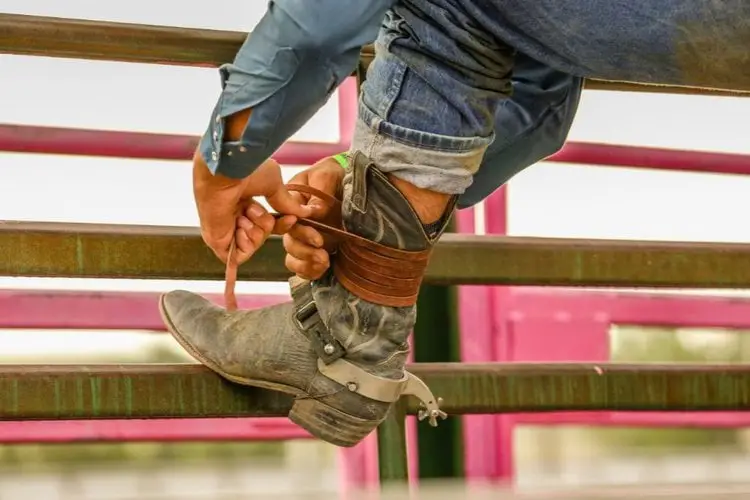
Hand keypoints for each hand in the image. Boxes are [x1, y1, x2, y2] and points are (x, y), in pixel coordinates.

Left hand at [193, 150, 311, 264]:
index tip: (291, 219)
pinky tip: (241, 227)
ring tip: (244, 214)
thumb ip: (287, 203)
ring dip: (255, 231)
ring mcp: (223, 228)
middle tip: (254, 209)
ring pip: (252, 245)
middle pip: (260, 234)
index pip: (267, 222)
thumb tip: (304, 213)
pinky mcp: (217, 240)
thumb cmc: (246, 169)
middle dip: (265, 225)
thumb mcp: (275, 185)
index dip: (281, 224)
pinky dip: (246, 245)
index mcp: (244, 199)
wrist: (226, 170)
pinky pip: (238, 256)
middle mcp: (232, 214)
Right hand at [283, 156, 345, 279]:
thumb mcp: (328, 174)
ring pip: (293, 258)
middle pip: (289, 243)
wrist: (351, 183)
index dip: (296, 230)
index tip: (314, 233)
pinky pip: (304, 268)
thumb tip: (315, 211)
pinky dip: (310, 272)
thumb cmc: (336, 174)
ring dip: (306, 264)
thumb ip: (320, 189)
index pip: (286, 221)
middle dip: (304, 250)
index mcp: (293, 203)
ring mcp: (305, 239)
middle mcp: (296, 223)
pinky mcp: (316, 250)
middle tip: (322, 249)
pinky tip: (323, 268)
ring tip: (324, 262)